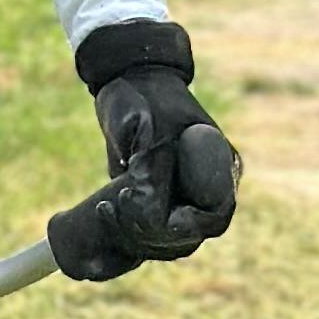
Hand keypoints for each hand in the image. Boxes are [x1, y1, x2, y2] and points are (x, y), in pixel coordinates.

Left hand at [50, 18, 239, 282]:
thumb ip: (150, 170)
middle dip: (149, 233)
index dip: (183, 226)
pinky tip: (100, 231)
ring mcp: (183, 196)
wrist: (128, 78)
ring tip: (103, 210)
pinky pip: (149, 233)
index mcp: (218, 166)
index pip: (213, 217)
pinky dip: (126, 239)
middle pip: (187, 235)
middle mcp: (206, 186)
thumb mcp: (144, 129)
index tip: (145, 215)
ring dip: (134, 238)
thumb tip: (146, 211)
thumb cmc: (141, 97)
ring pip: (166, 240)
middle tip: (112, 209)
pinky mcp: (159, 202)